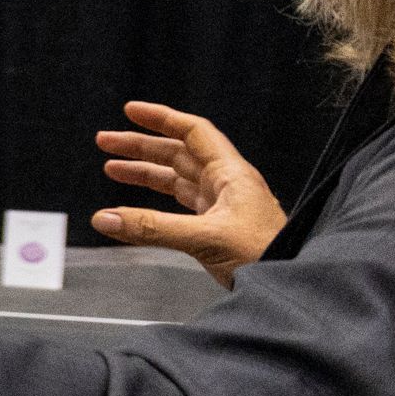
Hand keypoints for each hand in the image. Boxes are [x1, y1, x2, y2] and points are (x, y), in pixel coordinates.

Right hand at [92, 102, 281, 282]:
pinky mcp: (217, 228)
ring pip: (177, 180)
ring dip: (145, 173)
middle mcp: (226, 185)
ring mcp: (222, 207)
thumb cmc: (265, 255)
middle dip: (142, 146)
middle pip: (179, 154)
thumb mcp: (206, 238)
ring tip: (113, 169)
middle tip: (106, 142)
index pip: (193, 133)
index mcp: (230, 175)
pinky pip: (180, 206)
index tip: (132, 111)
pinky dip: (155, 202)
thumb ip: (152, 228)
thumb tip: (106, 218)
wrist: (289, 284)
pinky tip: (137, 205)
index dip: (161, 119)